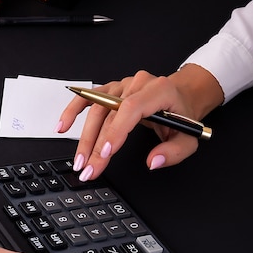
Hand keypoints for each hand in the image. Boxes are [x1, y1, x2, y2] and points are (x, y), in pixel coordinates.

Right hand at [57, 66, 223, 180]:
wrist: (181, 95)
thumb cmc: (183, 114)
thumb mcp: (190, 137)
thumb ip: (174, 152)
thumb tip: (153, 162)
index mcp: (158, 90)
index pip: (130, 108)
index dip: (115, 130)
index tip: (105, 152)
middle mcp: (136, 84)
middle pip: (109, 113)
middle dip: (95, 144)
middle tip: (88, 168)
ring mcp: (121, 86)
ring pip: (95, 109)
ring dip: (84, 137)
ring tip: (79, 160)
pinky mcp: (110, 90)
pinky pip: (87, 98)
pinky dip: (73, 111)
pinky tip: (62, 126)